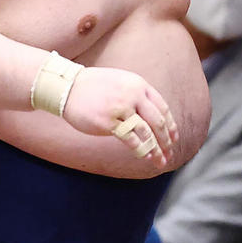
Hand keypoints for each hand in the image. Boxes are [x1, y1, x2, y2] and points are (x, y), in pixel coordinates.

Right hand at [60, 67, 178, 168]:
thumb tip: (150, 113)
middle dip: (166, 140)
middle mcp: (133, 95)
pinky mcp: (109, 121)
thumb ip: (136, 94)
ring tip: (160, 160)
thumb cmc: (92, 86)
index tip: (174, 138)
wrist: (67, 87)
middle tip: (170, 153)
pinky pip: (130, 138)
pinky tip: (145, 156)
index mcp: (138, 85)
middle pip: (157, 121)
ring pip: (146, 132)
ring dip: (156, 148)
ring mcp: (121, 108)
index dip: (170, 125)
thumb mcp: (121, 82)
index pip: (162, 108)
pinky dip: (140, 149)